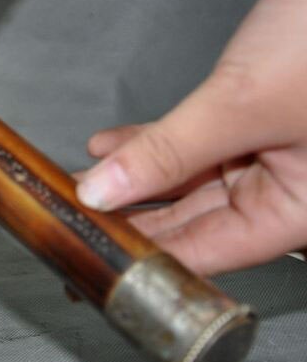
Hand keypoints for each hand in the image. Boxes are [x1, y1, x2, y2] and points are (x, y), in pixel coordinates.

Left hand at [76, 0, 306, 274]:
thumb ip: (169, 152)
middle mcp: (284, 186)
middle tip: (77, 223)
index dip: (149, 256)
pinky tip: (109, 147)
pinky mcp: (250, 117)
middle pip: (194, 218)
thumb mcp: (241, 104)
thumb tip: (104, 192)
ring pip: (186, 178)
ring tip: (80, 185)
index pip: (212, 251)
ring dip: (132, 177)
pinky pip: (191, 141)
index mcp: (300, 207)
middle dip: (131, 217)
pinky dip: (151, 142)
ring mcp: (266, 152)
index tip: (97, 255)